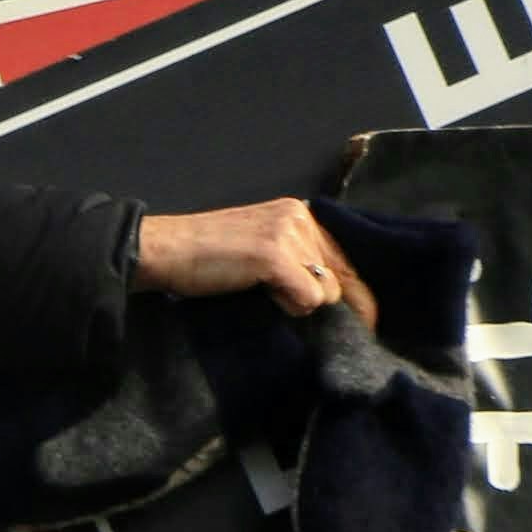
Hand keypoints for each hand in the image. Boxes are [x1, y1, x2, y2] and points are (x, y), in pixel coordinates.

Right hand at [135, 198, 378, 331]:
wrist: (164, 250)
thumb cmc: (206, 258)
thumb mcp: (260, 251)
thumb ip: (297, 262)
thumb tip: (335, 298)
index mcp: (298, 212)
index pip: (343, 257)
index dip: (357, 292)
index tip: (368, 320)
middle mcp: (299, 215)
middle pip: (341, 276)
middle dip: (330, 302)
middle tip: (303, 311)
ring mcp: (288, 233)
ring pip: (325, 291)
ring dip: (298, 302)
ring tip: (261, 290)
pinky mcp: (274, 254)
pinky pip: (308, 298)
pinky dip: (288, 304)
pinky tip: (258, 291)